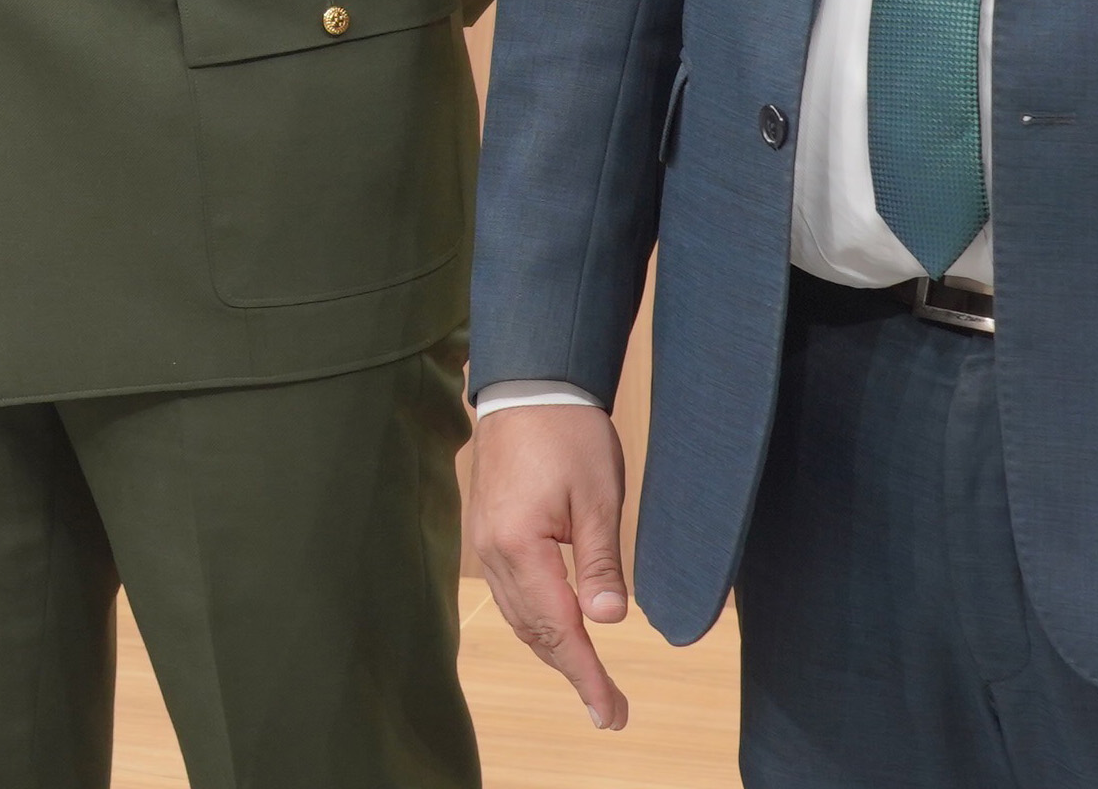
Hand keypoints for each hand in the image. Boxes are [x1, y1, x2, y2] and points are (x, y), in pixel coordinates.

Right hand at [469, 400, 635, 728]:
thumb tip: (608, 621)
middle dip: (574, 671)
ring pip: (520, 616)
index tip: (611, 712)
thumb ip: (600, 564)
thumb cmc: (569, 434)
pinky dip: (539, 620)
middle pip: (534, 630)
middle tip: (611, 709)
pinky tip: (562, 629)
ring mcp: (486, 541)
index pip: (559, 628)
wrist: (530, 384)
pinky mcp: (490, 530)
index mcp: (519, 545)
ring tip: (592, 679)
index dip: (586, 675)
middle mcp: (493, 550)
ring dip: (555, 648)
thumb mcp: (599, 499)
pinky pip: (513, 593)